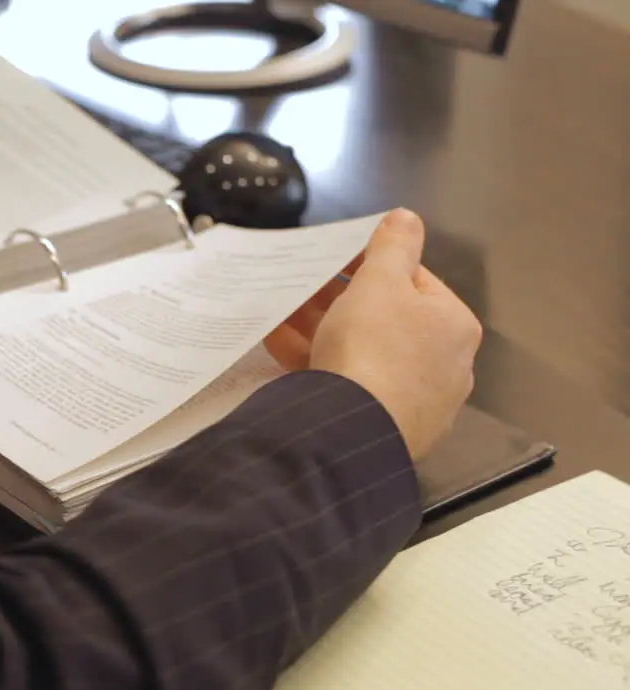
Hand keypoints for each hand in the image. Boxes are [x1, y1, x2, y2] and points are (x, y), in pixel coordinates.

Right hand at [265, 209, 482, 458]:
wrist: (352, 430)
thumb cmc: (374, 346)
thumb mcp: (380, 282)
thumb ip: (393, 246)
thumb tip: (407, 217)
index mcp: (453, 326)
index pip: (415, 280)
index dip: (372, 264)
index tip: (334, 259)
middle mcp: (443, 365)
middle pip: (385, 319)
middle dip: (338, 299)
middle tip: (301, 284)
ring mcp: (412, 400)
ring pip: (361, 353)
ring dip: (319, 328)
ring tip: (281, 310)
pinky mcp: (380, 426)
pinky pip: (348, 384)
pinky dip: (316, 362)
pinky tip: (278, 344)